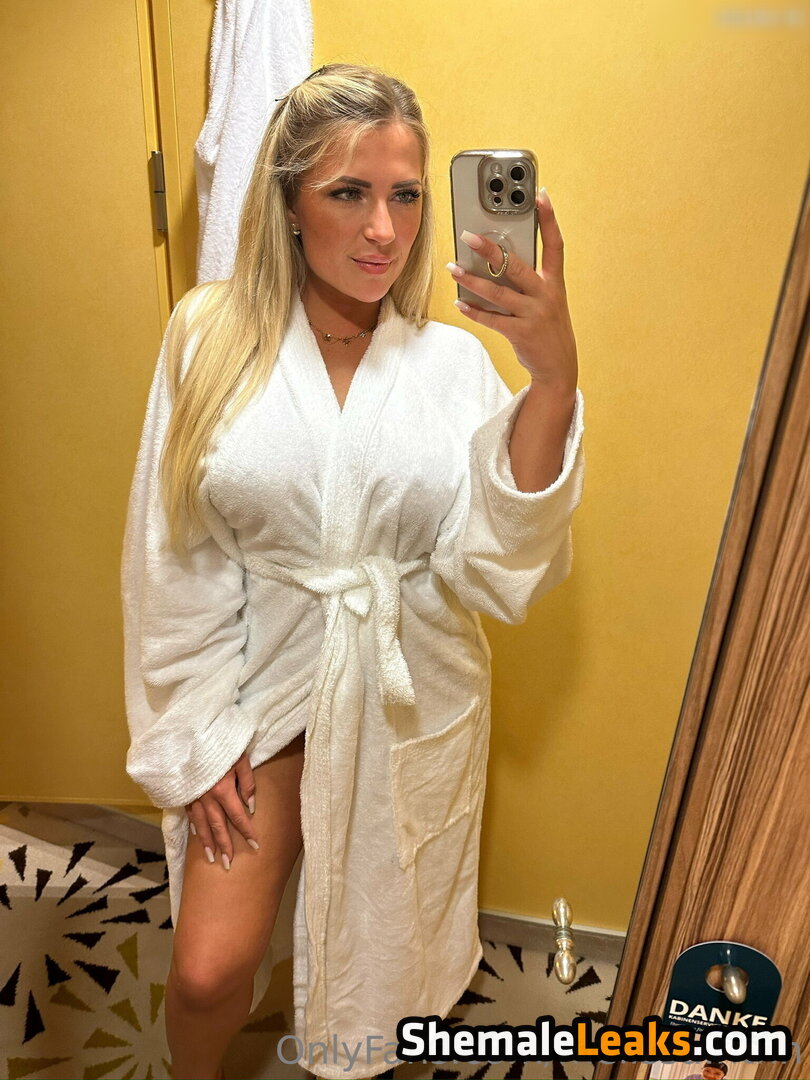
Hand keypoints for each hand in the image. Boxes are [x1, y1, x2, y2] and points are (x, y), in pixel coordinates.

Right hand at [185, 751, 259, 869]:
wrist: (190, 732)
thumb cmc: (221, 741)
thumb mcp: (240, 758)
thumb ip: (248, 782)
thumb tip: (251, 806)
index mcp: (223, 788)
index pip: (238, 816)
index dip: (247, 832)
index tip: (255, 846)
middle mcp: (206, 796)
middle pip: (218, 826)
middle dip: (225, 846)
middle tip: (229, 865)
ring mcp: (193, 795)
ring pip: (201, 824)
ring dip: (207, 843)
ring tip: (213, 859)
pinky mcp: (183, 791)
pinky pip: (190, 813)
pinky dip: (194, 826)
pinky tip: (198, 836)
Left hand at [447, 188, 577, 394]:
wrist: (559, 368)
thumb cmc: (548, 328)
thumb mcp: (548, 301)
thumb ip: (529, 281)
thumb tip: (497, 262)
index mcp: (554, 282)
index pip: (555, 244)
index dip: (549, 219)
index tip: (540, 195)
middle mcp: (546, 295)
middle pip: (516, 266)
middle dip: (490, 250)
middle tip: (467, 236)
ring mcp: (534, 315)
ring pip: (498, 293)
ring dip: (472, 280)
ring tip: (452, 269)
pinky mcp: (521, 334)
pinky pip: (492, 320)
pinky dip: (474, 311)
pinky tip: (459, 303)